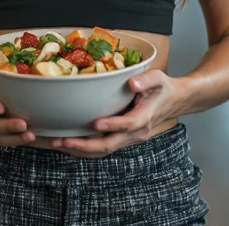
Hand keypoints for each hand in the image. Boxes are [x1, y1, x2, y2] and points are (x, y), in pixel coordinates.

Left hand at [48, 70, 182, 157]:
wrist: (172, 102)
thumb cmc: (162, 88)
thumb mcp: (158, 78)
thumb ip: (146, 80)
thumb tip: (132, 83)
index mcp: (144, 117)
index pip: (128, 124)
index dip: (112, 125)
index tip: (96, 123)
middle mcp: (135, 133)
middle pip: (109, 145)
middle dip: (84, 145)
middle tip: (63, 140)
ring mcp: (127, 139)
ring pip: (102, 150)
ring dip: (79, 149)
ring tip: (56, 143)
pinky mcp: (120, 139)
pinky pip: (101, 148)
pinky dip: (82, 149)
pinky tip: (65, 143)